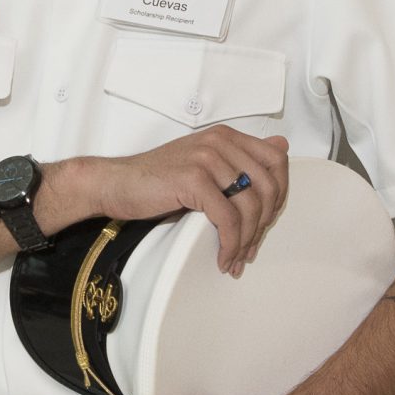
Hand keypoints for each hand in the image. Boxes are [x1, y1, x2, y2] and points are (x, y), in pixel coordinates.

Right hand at [42, 128, 292, 274]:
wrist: (114, 183)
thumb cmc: (154, 179)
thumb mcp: (202, 161)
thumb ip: (239, 157)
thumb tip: (281, 147)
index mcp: (225, 136)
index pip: (276, 161)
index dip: (279, 196)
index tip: (265, 222)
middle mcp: (219, 142)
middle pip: (268, 186)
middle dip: (264, 224)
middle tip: (250, 247)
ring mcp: (207, 158)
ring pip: (250, 206)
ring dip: (246, 240)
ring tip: (235, 257)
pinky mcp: (193, 179)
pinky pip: (227, 218)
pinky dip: (230, 243)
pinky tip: (222, 256)